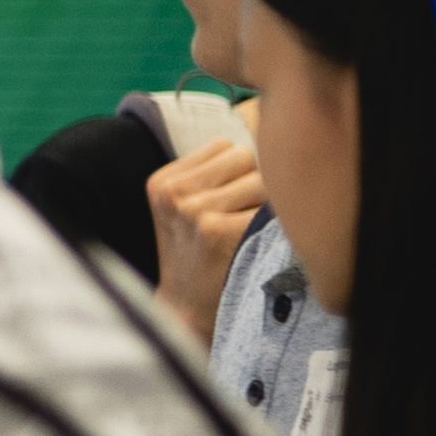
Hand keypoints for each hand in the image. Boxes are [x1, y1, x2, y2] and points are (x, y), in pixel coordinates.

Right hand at [150, 130, 269, 343]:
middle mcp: (174, 193)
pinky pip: (268, 206)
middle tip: (244, 214)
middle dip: (255, 179)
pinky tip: (257, 240)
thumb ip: (211, 174)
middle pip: (244, 154)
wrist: (188, 311)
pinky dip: (273, 221)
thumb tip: (263, 124)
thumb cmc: (196, 256)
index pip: (222, 144)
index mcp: (161, 182)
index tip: (231, 197)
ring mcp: (195, 212)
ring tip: (249, 228)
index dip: (239, 167)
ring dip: (267, 200)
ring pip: (260, 178)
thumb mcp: (183, 210)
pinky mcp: (219, 231)